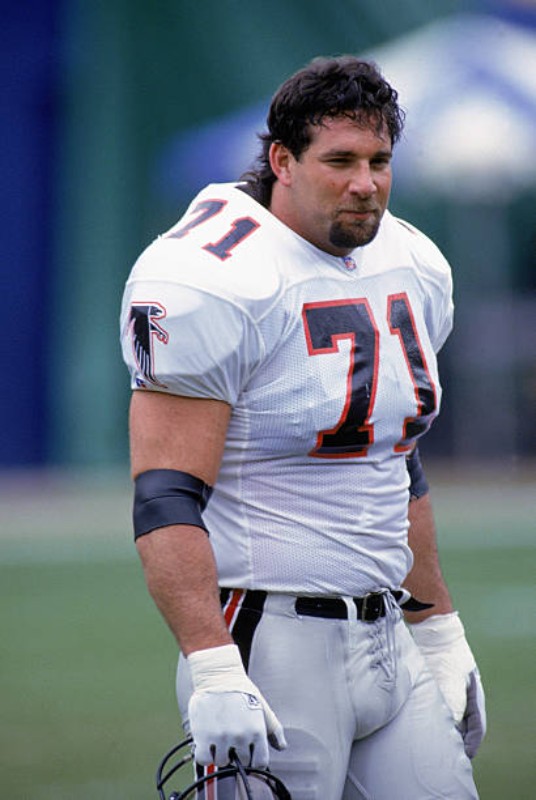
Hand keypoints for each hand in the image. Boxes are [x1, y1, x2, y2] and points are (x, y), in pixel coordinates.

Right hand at [186, 643, 286, 767]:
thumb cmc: (240, 689)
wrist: (218, 674)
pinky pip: (203, 760)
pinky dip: (204, 755)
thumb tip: (281, 746)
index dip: (254, 759)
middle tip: (232, 740)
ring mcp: (222, 737)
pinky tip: (206, 743)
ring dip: (220, 754)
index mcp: (257, 731)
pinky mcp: (203, 736)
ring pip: (222, 762)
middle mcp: (241, 737)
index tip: (248, 753)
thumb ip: (274, 729)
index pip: (260, 763)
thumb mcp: (263, 707)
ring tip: (219, 739)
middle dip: (237, 754)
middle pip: (241, 763)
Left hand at [409, 612, 486, 757]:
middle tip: (449, 751)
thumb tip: (450, 726)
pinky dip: (438, 712)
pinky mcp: (440, 677)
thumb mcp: (449, 684)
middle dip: (459, 737)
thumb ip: (452, 707)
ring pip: (454, 711)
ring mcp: (453, 683)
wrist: (433, 628)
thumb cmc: (443, 654)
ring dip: (447, 725)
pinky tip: (426, 718)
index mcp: (474, 693)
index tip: (464, 755)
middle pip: (466, 720)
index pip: (477, 724)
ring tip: (436, 739)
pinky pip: (442, 701)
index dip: (471, 742)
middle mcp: (466, 690)